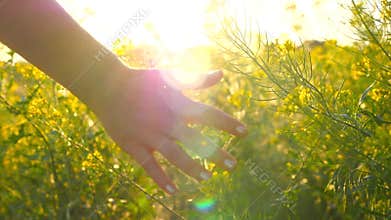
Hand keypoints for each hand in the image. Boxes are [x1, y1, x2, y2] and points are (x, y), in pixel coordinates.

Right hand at [88, 67, 246, 193]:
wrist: (107, 86)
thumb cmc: (141, 80)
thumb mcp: (169, 76)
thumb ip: (196, 78)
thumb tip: (221, 74)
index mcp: (177, 105)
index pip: (209, 115)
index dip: (227, 124)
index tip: (244, 132)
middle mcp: (166, 122)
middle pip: (196, 141)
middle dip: (216, 154)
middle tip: (233, 165)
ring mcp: (149, 136)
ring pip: (175, 156)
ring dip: (192, 168)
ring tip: (206, 178)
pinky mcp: (133, 146)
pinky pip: (149, 166)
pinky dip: (160, 179)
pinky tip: (173, 191)